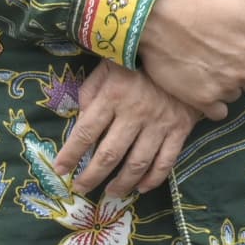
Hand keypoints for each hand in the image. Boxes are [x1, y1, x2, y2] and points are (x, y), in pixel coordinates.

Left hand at [57, 59, 202, 200]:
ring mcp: (159, 123)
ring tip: (110, 193)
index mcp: (113, 96)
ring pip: (137, 163)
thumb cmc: (139, 60)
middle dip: (91, 176)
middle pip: (109, 154)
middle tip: (81, 188)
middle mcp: (134, 113)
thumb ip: (90, 92)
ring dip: (121, 183)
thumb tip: (80, 120)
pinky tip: (141, 187)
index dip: (70, 154)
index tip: (59, 169)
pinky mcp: (180, 129)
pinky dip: (153, 179)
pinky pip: (166, 161)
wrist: (185, 52)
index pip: (86, 132)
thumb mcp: (107, 67)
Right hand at [137, 0, 244, 114]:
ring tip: (208, 63)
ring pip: (237, 93)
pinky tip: (201, 82)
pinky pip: (219, 111)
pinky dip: (213, 101)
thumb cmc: (203, 0)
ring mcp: (226, 88)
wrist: (156, 16)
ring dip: (228, 83)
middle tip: (222, 51)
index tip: (240, 43)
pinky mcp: (203, 101)